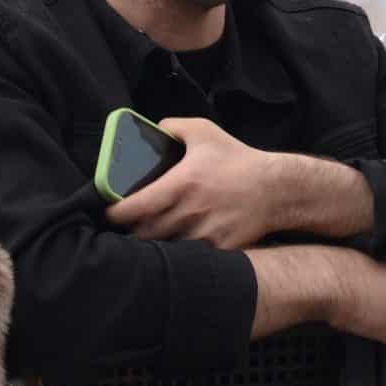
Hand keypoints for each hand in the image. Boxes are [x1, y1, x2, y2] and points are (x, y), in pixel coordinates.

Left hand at [106, 116, 281, 249]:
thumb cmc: (238, 160)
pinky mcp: (217, 250)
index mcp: (182, 184)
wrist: (276, 189)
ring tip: (149, 236)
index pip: (134, 208)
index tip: (109, 213)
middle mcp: (189, 212)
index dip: (113, 214)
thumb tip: (153, 130)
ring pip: (163, 248)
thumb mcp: (205, 132)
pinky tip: (177, 244)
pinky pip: (188, 258)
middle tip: (128, 225)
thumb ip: (174, 127)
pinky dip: (179, 254)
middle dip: (131, 232)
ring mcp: (203, 234)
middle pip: (143, 234)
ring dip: (153, 244)